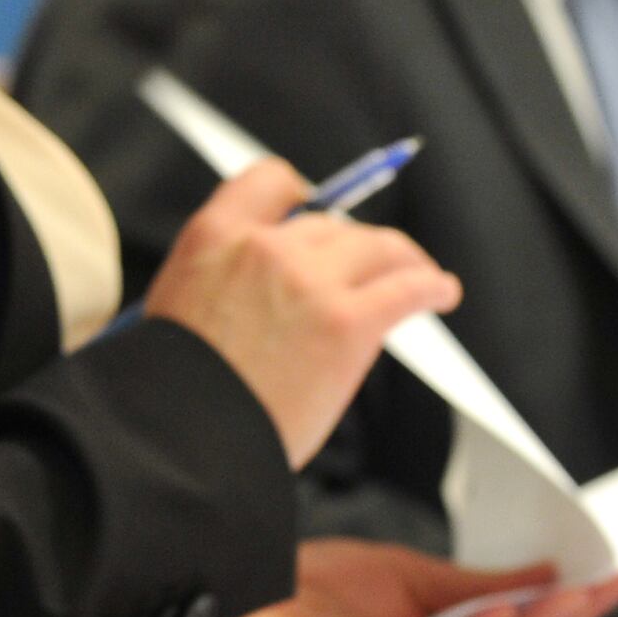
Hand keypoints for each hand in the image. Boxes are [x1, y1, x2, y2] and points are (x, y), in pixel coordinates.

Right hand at [140, 159, 457, 462]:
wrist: (186, 435)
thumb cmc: (177, 389)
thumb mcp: (179, 304)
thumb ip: (224, 277)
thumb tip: (271, 286)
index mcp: (213, 236)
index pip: (269, 181)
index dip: (299, 193)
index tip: (314, 208)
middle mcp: (265, 246)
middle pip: (330, 224)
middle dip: (350, 247)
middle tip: (365, 269)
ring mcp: (310, 281)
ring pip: (376, 247)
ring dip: (402, 259)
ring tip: (419, 274)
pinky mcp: (349, 322)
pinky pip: (407, 288)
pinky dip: (431, 286)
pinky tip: (441, 292)